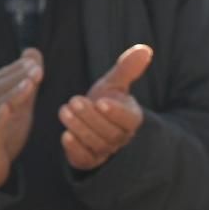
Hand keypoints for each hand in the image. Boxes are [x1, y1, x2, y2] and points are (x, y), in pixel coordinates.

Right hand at [0, 48, 43, 187]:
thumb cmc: (6, 128)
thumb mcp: (21, 102)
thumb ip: (27, 79)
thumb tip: (32, 52)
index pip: (2, 77)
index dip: (17, 68)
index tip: (34, 61)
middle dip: (18, 77)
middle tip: (36, 69)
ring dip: (13, 93)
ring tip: (29, 84)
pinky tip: (7, 109)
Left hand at [61, 44, 150, 170]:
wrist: (89, 120)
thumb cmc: (104, 98)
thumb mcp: (113, 83)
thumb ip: (127, 68)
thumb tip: (145, 49)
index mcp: (131, 119)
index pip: (128, 119)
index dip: (115, 112)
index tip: (101, 101)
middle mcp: (120, 138)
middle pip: (109, 132)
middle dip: (89, 116)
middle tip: (74, 100)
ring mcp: (105, 151)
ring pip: (95, 143)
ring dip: (79, 127)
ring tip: (64, 110)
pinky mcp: (88, 160)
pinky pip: (84, 158)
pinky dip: (74, 148)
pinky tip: (65, 135)